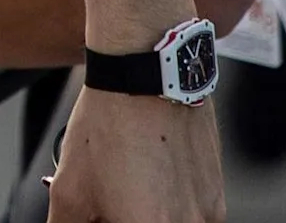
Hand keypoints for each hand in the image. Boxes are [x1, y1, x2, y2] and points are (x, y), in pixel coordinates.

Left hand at [45, 89, 224, 221]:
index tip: (97, 214)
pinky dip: (165, 204)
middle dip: (119, 217)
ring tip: (123, 185)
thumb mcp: (68, 187)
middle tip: (105, 202)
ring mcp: (207, 214)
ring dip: (143, 214)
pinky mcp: (217, 197)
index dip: (103, 221)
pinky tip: (144, 177)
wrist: (148, 77)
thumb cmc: (109, 127)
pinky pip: (187, 213)